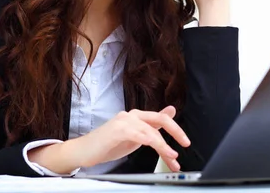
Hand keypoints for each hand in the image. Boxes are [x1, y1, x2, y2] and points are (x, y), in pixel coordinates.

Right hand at [75, 106, 189, 171]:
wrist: (84, 151)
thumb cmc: (108, 145)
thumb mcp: (136, 137)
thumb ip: (153, 126)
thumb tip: (170, 111)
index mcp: (137, 117)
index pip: (162, 119)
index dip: (176, 130)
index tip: (186, 143)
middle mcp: (131, 115)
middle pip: (160, 119)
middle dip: (176, 132)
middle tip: (185, 145)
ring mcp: (124, 121)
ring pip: (150, 130)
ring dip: (163, 145)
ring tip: (171, 157)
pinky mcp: (116, 130)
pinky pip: (137, 133)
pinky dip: (148, 140)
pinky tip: (155, 146)